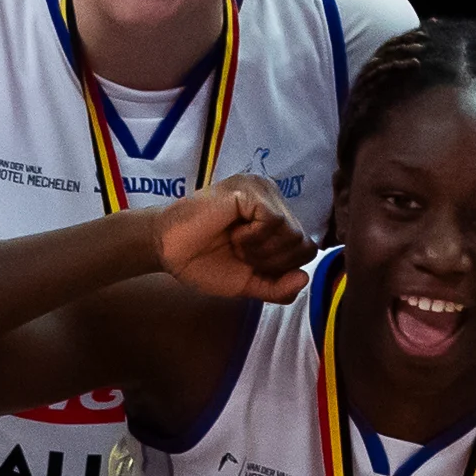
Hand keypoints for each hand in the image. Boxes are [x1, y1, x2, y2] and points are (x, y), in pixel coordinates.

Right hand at [148, 173, 312, 302]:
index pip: (307, 249)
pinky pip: (274, 220)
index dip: (282, 268)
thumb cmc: (205, 262)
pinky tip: (234, 235)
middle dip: (272, 262)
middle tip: (240, 254)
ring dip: (261, 250)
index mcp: (277, 216)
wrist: (169, 252)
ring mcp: (262, 190)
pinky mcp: (249, 188)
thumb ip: (277, 287)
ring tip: (235, 244)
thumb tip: (304, 280)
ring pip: (292, 232)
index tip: (250, 264)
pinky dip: (254, 238)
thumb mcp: (248, 283)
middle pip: (303, 243)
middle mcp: (273, 198)